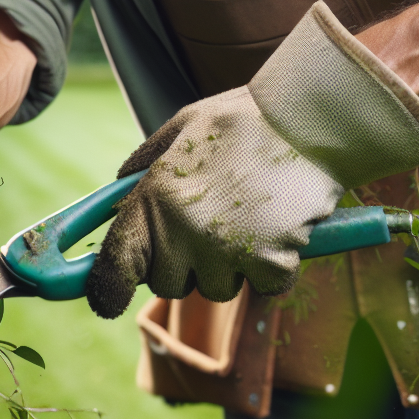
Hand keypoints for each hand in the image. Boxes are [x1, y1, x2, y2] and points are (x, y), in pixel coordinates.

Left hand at [83, 1, 418, 318]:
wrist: (312, 119)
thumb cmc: (246, 118)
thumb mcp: (182, 127)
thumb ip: (146, 163)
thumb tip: (120, 194)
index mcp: (155, 197)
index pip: (116, 264)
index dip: (107, 289)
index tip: (107, 299)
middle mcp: (184, 231)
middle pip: (168, 284)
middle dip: (183, 264)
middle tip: (209, 225)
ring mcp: (227, 252)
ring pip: (216, 288)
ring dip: (229, 265)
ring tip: (250, 216)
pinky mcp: (271, 265)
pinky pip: (263, 286)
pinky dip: (274, 266)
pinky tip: (280, 226)